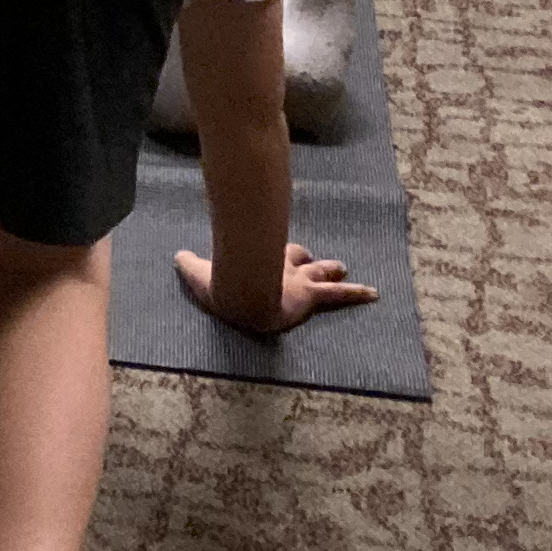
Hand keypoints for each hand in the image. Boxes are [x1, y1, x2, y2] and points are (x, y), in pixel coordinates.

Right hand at [176, 242, 380, 335]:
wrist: (240, 298)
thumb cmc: (220, 286)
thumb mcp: (198, 273)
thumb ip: (190, 264)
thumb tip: (177, 255)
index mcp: (261, 262)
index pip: (275, 253)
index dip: (283, 254)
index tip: (287, 254)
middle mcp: (284, 267)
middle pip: (302, 259)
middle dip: (311, 261)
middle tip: (325, 263)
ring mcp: (299, 281)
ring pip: (323, 273)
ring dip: (336, 272)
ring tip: (346, 270)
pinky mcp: (309, 296)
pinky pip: (338, 295)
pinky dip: (357, 293)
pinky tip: (374, 294)